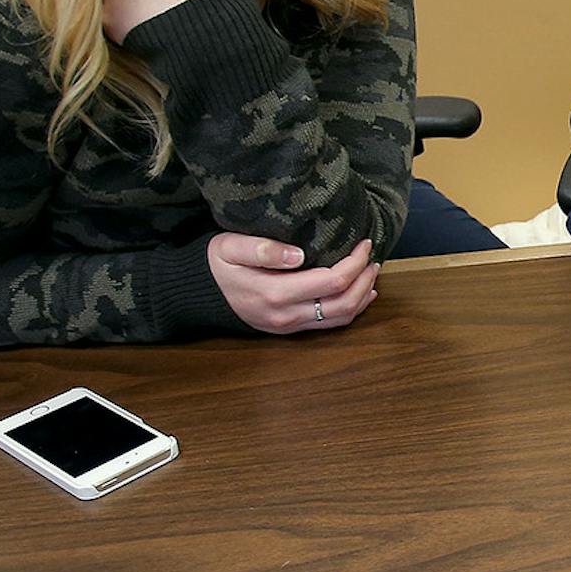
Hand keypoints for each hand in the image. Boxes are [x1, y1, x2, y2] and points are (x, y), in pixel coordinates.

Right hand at [207, 234, 378, 333]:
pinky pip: (329, 324)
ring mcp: (289, 326)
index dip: (355, 263)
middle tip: (372, 257)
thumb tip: (298, 254)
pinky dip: (351, 309)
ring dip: (362, 296)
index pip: (333, 281)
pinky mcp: (289, 328)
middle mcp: (287, 315)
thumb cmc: (215, 265)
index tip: (364, 243)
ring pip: (341, 318)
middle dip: (365, 280)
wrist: (199, 294)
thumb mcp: (230, 247)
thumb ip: (263, 250)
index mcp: (276, 293)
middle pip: (344, 304)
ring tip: (370, 272)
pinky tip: (360, 294)